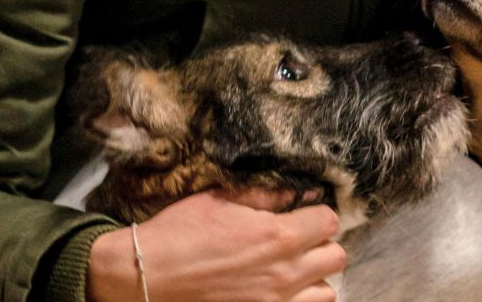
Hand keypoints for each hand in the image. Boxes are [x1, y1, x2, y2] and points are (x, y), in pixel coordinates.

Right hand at [87, 188, 344, 301]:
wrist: (146, 276)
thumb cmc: (179, 233)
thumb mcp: (219, 199)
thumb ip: (264, 195)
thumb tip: (297, 190)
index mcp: (276, 236)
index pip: (329, 221)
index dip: (317, 214)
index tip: (302, 215)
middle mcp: (284, 273)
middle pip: (335, 256)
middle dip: (321, 244)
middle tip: (299, 241)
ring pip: (326, 291)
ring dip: (314, 277)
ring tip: (290, 270)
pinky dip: (298, 300)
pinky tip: (279, 291)